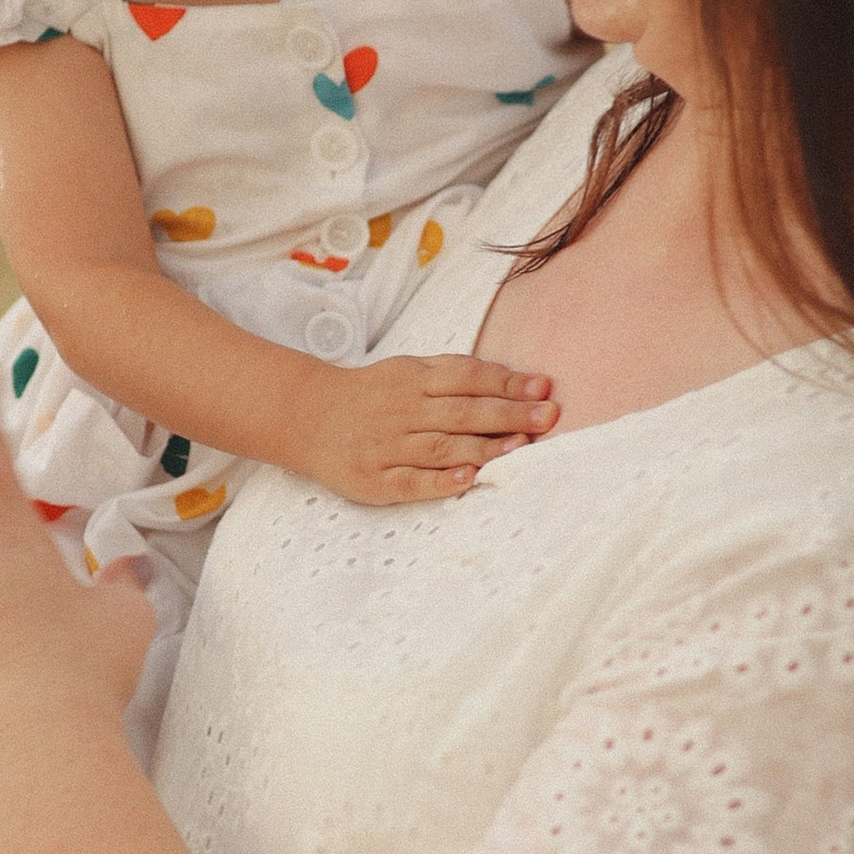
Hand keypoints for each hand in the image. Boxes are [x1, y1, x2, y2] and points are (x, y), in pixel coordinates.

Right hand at [285, 352, 557, 505]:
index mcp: (414, 380)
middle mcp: (402, 410)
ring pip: (441, 446)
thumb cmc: (373, 395)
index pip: (467, 377)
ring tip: (521, 447)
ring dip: (484, 447)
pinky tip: (469, 479)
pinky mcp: (373, 480)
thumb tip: (519, 383)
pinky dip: (441, 481)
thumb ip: (456, 375)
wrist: (306, 417)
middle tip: (548, 416)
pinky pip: (411, 482)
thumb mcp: (408, 371)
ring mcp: (387, 446)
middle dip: (508, 414)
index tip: (544, 388)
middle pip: (462, 412)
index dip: (507, 382)